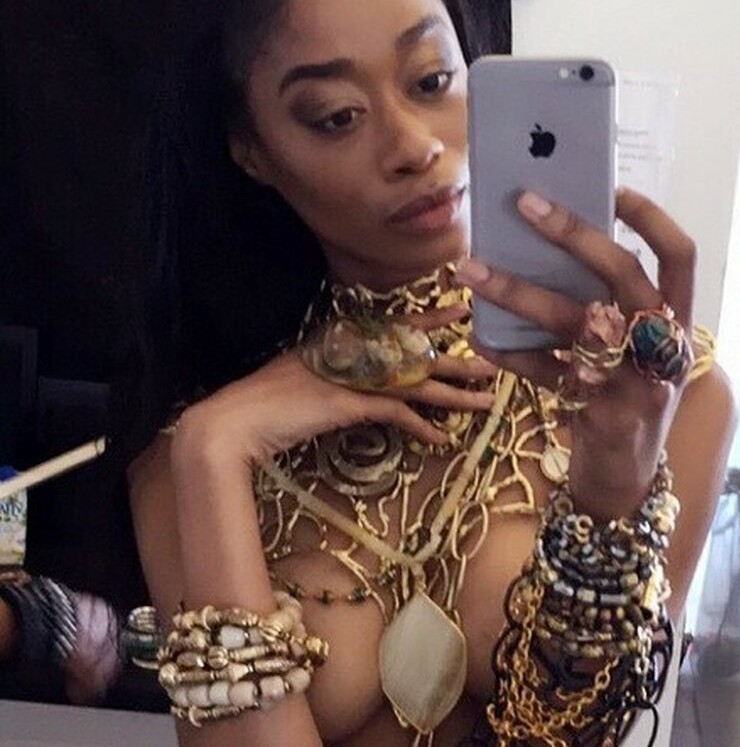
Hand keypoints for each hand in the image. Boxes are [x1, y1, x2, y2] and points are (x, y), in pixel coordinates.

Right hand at [173, 303, 496, 466]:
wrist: (235, 419)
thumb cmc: (268, 400)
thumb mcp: (312, 379)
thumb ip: (343, 375)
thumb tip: (369, 385)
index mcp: (348, 339)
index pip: (400, 323)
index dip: (434, 316)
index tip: (465, 307)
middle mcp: (356, 351)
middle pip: (420, 353)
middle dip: (461, 358)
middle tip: (497, 361)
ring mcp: (354, 375)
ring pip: (418, 382)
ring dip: (456, 394)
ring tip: (488, 401)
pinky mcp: (350, 402)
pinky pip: (397, 413)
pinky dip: (421, 428)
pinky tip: (442, 439)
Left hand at [456, 187, 696, 519]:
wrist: (624, 483)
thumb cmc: (621, 403)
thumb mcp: (630, 355)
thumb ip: (608, 309)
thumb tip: (545, 249)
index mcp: (677, 323)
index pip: (680, 256)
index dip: (650, 218)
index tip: (610, 187)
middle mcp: (665, 348)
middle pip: (625, 273)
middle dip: (574, 233)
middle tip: (523, 203)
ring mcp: (639, 383)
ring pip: (577, 321)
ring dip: (519, 290)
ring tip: (470, 268)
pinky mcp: (605, 413)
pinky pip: (547, 373)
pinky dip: (509, 353)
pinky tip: (479, 337)